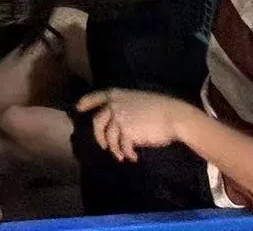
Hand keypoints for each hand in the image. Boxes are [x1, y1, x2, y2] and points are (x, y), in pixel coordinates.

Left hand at [77, 89, 197, 162]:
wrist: (173, 116)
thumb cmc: (161, 108)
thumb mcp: (138, 101)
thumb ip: (125, 107)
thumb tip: (117, 121)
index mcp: (118, 94)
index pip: (96, 97)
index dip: (86, 102)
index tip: (78, 108)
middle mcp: (115, 105)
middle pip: (97, 122)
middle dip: (99, 136)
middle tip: (103, 145)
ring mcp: (119, 118)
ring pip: (109, 137)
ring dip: (115, 149)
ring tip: (121, 157)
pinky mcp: (127, 132)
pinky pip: (122, 146)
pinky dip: (126, 153)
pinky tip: (133, 157)